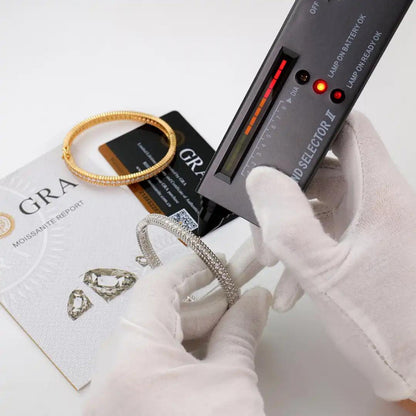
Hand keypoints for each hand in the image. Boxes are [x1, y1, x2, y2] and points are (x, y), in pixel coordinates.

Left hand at [84, 253, 270, 415]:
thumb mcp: (232, 385)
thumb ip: (241, 332)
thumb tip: (255, 299)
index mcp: (130, 357)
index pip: (156, 288)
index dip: (191, 268)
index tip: (218, 261)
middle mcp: (109, 373)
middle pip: (155, 314)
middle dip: (200, 301)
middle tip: (236, 292)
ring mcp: (112, 395)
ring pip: (153, 341)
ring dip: (194, 327)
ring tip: (232, 318)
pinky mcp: (123, 410)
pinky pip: (150, 366)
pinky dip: (182, 353)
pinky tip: (213, 348)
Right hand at [246, 112, 415, 401]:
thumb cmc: (391, 328)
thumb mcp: (323, 272)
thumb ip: (288, 223)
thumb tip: (263, 181)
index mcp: (379, 195)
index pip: (349, 131)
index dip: (315, 125)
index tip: (282, 135)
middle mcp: (379, 204)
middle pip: (323, 171)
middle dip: (286, 193)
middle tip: (264, 219)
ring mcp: (372, 226)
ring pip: (319, 204)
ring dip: (289, 226)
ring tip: (272, 258)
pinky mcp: (365, 246)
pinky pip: (326, 233)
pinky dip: (303, 249)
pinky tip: (290, 283)